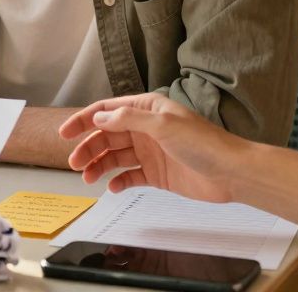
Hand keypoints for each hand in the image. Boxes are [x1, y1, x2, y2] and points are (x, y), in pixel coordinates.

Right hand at [59, 93, 246, 203]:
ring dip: (100, 165)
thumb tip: (100, 118)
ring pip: (116, 157)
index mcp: (147, 110)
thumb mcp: (162, 125)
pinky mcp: (157, 174)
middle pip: (107, 135)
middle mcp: (146, 129)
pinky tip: (112, 187)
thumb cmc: (204, 143)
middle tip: (75, 162)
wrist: (231, 173)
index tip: (65, 133)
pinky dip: (119, 181)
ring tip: (88, 178)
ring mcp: (151, 152)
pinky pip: (131, 176)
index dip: (84, 120)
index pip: (108, 111)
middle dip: (89, 147)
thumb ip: (128, 120)